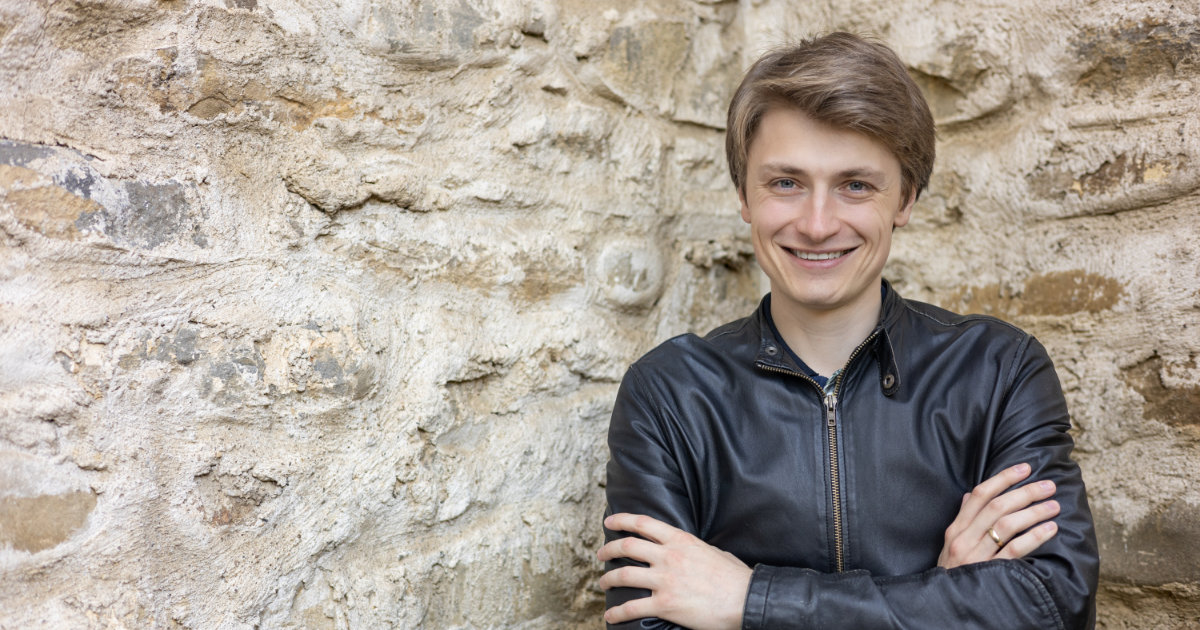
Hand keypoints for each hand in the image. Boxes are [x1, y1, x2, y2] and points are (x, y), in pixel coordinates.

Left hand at [597, 513, 751, 629]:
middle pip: (627, 546)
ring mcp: (665, 580)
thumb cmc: (734, 577)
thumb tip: (688, 550)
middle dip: (608, 549)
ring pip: (624, 575)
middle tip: (601, 554)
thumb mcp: (713, 550)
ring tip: (603, 583)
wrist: (745, 599)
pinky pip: (633, 607)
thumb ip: (694, 548)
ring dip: (608, 579)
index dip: (621, 520)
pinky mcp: (665, 604)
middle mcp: (668, 556)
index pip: (643, 523)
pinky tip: (611, 616)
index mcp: (680, 540)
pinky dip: (618, 613)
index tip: (609, 521)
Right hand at [938, 463, 1059, 568]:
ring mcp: (976, 556)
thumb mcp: (950, 545)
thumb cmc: (952, 573)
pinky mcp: (991, 572)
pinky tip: (1050, 529)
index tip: (1025, 468)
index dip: (1003, 478)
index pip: (979, 495)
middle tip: (1048, 486)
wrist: (946, 605)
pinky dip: (1034, 536)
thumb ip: (962, 519)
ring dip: (1033, 512)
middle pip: (997, 506)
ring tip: (1054, 506)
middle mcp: (964, 539)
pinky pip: (1015, 550)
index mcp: (955, 529)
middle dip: (1025, 492)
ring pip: (1007, 525)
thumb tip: (970, 495)